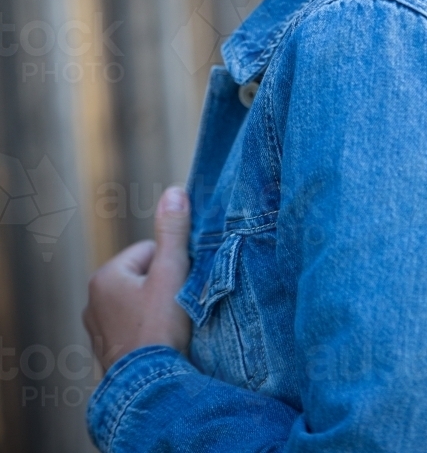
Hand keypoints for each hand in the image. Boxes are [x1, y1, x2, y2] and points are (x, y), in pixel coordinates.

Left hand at [83, 185, 191, 371]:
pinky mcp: (105, 351)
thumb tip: (174, 191)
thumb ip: (173, 231)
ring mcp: (96, 328)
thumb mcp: (171, 272)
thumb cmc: (159, 326)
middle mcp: (93, 300)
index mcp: (106, 276)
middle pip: (143, 277)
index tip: (180, 287)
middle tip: (176, 308)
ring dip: (155, 309)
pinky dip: (146, 330)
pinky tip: (158, 342)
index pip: (150, 252)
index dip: (172, 266)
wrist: (148, 387)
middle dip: (162, 287)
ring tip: (168, 327)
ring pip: (137, 302)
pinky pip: (131, 327)